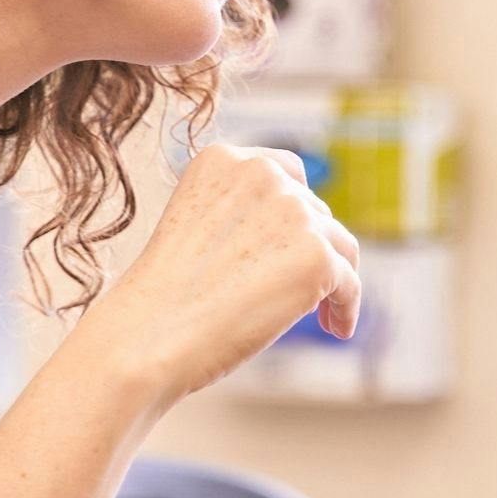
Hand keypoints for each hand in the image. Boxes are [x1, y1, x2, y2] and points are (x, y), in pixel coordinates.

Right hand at [77, 144, 361, 402]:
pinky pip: (350, 283)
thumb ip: (242, 216)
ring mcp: (293, 211)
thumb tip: (304, 234)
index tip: (293, 244)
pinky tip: (337, 328)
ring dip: (336, 278)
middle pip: (315, 211)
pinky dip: (347, 307)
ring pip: (339, 245)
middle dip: (312, 248)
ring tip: (326, 315)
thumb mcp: (194, 229)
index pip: (284, 171)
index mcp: (221, 159)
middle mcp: (261, 173)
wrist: (147, 338)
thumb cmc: (162, 300)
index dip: (296, 209)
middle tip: (299, 291)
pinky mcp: (317, 256)